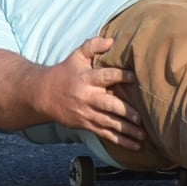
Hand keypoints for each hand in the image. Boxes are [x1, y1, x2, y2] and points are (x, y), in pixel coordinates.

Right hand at [39, 37, 143, 153]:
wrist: (43, 94)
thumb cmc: (65, 73)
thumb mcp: (76, 56)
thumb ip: (93, 45)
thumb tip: (111, 39)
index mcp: (87, 78)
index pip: (106, 76)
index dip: (120, 76)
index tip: (135, 78)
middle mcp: (88, 97)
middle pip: (109, 105)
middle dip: (124, 112)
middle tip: (140, 117)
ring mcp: (87, 113)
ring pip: (109, 123)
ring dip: (126, 130)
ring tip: (143, 136)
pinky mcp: (86, 124)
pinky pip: (105, 134)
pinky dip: (120, 141)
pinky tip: (135, 146)